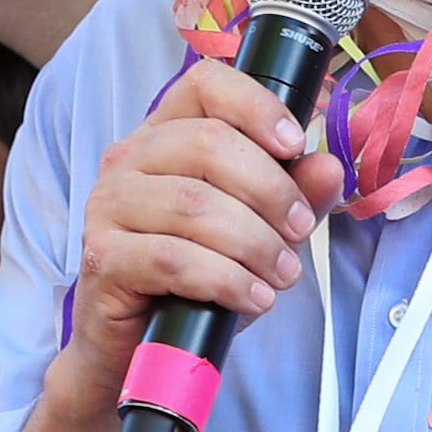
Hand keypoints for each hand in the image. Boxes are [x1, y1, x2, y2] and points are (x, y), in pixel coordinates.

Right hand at [38, 57, 344, 431]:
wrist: (136, 347)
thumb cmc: (195, 280)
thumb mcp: (256, 231)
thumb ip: (293, 195)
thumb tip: (329, 168)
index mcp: (164, 135)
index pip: (205, 84)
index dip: (256, 105)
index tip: (296, 144)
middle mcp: (128, 159)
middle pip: (208, 143)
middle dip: (271, 189)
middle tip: (302, 230)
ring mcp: (108, 206)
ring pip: (194, 204)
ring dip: (255, 242)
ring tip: (282, 275)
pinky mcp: (103, 257)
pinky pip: (173, 259)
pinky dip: (226, 279)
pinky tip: (253, 297)